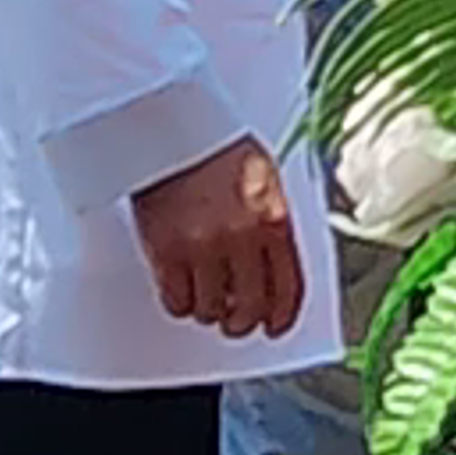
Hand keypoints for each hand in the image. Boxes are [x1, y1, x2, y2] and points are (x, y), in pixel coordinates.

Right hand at [131, 140, 310, 340]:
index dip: (282, 316)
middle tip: (235, 320)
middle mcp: (243, 237)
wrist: (171, 127)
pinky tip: (182, 293)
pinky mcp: (167, 250)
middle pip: (250, 307)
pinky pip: (177, 300)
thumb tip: (277, 265)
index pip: (288, 287)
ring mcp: (204, 246)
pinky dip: (181, 304)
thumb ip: (272, 220)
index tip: (275, 327)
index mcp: (274, 218)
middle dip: (244, 321)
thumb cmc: (218, 145)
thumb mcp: (264, 177)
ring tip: (206, 300)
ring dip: (210, 312)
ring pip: (212, 310)